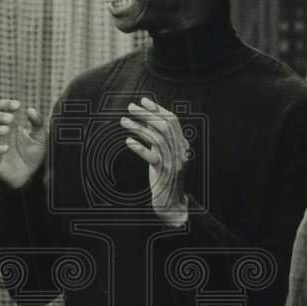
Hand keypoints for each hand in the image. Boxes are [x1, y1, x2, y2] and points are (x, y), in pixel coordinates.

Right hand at [0, 99, 46, 189]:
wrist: (31, 176)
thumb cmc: (34, 153)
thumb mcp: (40, 137)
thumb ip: (37, 123)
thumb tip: (30, 109)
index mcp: (9, 123)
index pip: (1, 107)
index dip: (6, 104)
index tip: (18, 105)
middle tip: (11, 119)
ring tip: (7, 130)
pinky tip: (6, 148)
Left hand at [121, 97, 189, 226]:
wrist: (172, 205)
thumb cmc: (165, 179)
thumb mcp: (165, 156)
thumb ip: (159, 141)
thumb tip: (146, 122)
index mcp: (183, 145)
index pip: (172, 121)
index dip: (157, 109)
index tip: (143, 100)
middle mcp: (181, 151)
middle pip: (164, 125)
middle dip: (146, 114)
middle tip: (130, 107)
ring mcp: (174, 162)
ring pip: (157, 138)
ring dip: (138, 127)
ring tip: (123, 122)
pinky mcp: (165, 173)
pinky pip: (152, 156)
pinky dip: (139, 147)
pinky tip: (128, 141)